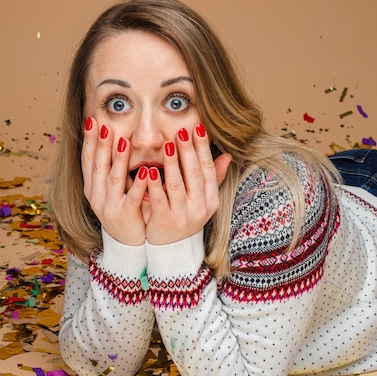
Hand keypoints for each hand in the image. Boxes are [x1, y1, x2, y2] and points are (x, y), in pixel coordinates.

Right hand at [81, 117, 146, 244]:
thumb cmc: (122, 209)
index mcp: (92, 187)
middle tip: (105, 124)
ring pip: (113, 179)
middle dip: (101, 144)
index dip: (89, 140)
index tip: (91, 120)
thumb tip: (114, 138)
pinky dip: (139, 184)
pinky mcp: (124, 216)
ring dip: (119, 159)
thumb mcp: (112, 189)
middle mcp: (96, 196)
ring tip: (124, 141)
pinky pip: (132, 198)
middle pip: (98, 165)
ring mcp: (108, 206)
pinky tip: (147, 172)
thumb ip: (112, 168)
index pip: (87, 159)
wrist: (126, 243)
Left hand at [143, 124, 231, 244]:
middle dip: (188, 150)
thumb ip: (212, 178)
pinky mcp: (165, 221)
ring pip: (177, 184)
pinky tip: (149, 169)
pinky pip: (159, 199)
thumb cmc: (185, 216)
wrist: (172, 248)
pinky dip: (155, 184)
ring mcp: (183, 215)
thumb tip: (227, 155)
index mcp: (210, 199)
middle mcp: (200, 207)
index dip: (202, 148)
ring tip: (168, 144)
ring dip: (173, 163)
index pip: (207, 168)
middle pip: (194, 174)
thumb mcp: (203, 199)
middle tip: (182, 130)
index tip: (198, 127)